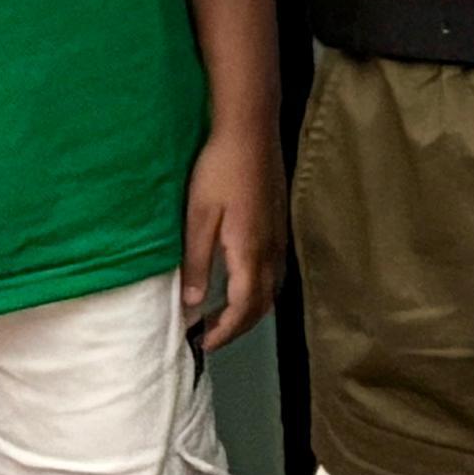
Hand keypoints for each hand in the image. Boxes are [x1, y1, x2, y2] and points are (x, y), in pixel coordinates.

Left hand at [181, 121, 287, 352]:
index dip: (225, 331)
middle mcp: (271, 249)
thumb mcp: (198, 217)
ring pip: (273, 288)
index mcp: (250, 250)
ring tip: (223, 316)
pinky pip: (275, 270)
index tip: (202, 343)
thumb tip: (194, 304)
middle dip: (238, 327)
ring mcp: (279, 236)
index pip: (245, 306)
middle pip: (264, 303)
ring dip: (251, 310)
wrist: (250, 131)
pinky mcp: (279, 223)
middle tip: (209, 337)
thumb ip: (198, 262)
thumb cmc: (218, 171)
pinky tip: (240, 283)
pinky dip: (259, 290)